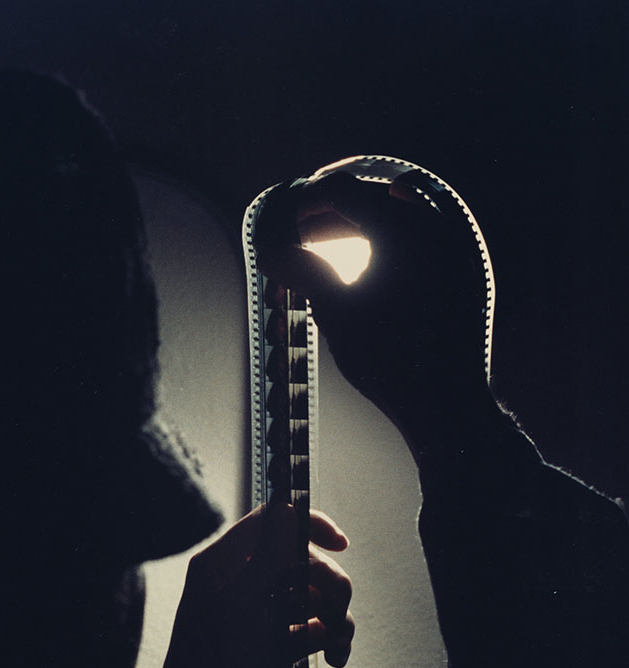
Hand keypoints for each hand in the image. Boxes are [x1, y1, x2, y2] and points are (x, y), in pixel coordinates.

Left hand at [131, 505, 353, 667]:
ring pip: (313, 594)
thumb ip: (267, 557)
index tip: (340, 545)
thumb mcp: (240, 609)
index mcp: (224, 565)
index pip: (272, 521)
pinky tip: (333, 657)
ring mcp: (260, 614)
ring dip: (334, 615)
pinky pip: (313, 626)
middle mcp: (242, 584)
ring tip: (336, 645)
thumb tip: (288, 509)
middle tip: (334, 612)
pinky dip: (328, 638)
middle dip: (327, 584)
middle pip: (302, 560)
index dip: (309, 526)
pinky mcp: (274, 644)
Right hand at [256, 172, 500, 456]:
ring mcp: (460, 246)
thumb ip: (304, 272)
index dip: (310, 202)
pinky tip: (378, 270)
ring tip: (340, 252)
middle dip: (339, 213)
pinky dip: (399, 242)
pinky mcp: (470, 270)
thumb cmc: (390, 360)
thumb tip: (272, 253)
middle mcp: (437, 224)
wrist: (447, 402)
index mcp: (400, 227)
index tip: (291, 222)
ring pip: (407, 214)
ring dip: (369, 225)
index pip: (345, 191)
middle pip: (377, 197)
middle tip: (309, 236)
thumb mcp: (335, 312)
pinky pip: (431, 236)